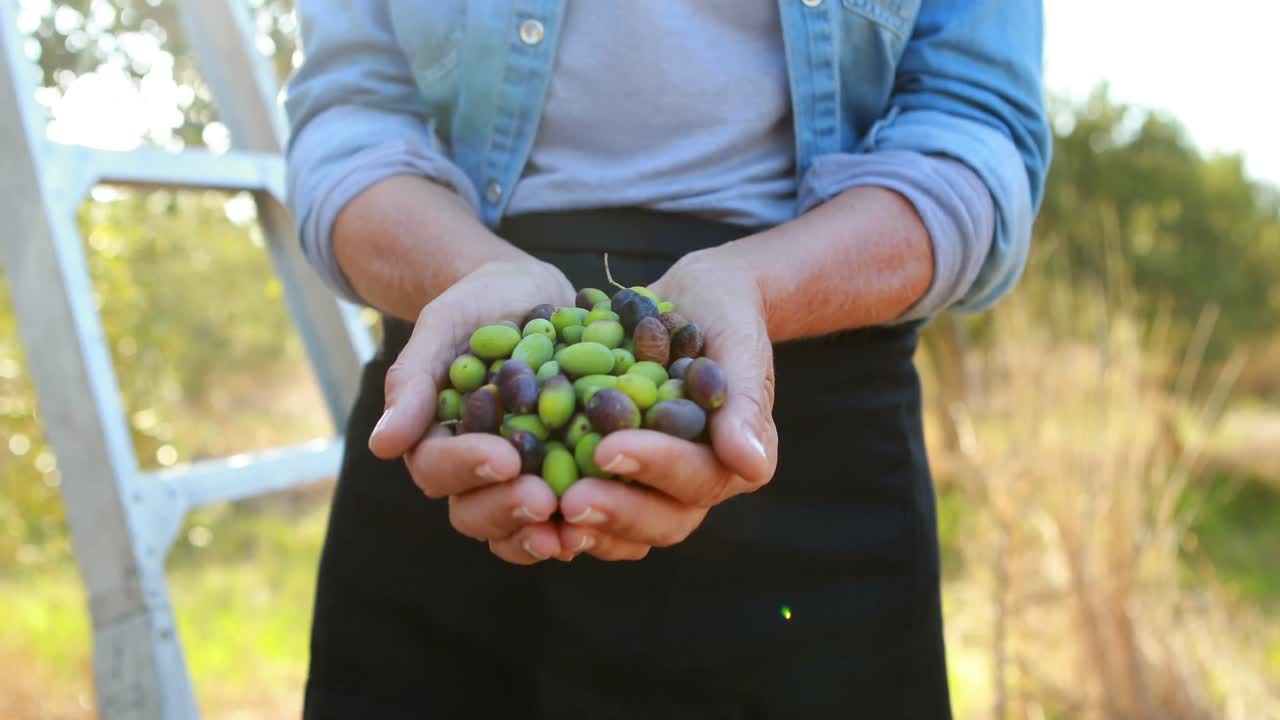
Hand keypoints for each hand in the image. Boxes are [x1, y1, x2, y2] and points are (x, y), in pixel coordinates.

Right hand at [369, 258, 575, 563]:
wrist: (530, 293)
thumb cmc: (477, 305)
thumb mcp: (443, 325)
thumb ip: (413, 379)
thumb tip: (382, 446)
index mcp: (434, 439)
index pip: (436, 467)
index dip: (467, 467)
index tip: (504, 458)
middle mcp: (471, 471)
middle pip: (473, 513)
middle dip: (507, 510)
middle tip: (544, 502)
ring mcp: (517, 480)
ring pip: (516, 528)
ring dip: (541, 533)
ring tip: (573, 529)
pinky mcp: (561, 478)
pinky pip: (565, 516)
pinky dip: (584, 523)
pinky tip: (611, 516)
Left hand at [557, 249, 778, 559]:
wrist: (691, 300)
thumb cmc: (723, 312)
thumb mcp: (737, 341)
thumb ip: (744, 400)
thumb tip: (750, 466)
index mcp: (735, 461)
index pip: (700, 477)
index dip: (656, 467)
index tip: (609, 447)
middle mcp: (698, 486)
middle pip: (663, 521)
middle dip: (616, 510)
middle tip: (568, 500)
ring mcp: (657, 490)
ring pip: (626, 531)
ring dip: (586, 527)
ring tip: (540, 511)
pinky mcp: (619, 483)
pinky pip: (594, 515)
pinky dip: (559, 516)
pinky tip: (522, 502)